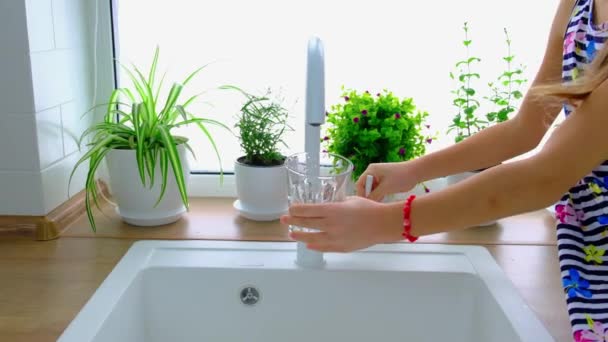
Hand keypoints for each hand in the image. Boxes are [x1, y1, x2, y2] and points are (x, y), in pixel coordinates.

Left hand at [280, 196, 401, 252]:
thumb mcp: (350, 200)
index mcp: (333, 210)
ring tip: (292, 234)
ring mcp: (336, 237)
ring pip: (312, 238)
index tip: (290, 209)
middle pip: (307, 223)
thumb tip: (328, 207)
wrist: (383, 224)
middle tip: (284, 220)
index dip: (297, 210)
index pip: (308, 210)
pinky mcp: (342, 247)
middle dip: (293, 221)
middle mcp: (331, 224)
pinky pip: (324, 247)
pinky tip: (309, 245)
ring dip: (300, 236)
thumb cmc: (370, 209)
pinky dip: (315, 246)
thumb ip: (336, 204)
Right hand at [355, 161, 419, 200]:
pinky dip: (379, 196)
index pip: (360, 184)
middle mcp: (373, 172)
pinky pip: (378, 190)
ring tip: (377, 205)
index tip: (364, 205)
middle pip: (365, 187)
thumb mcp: (386, 187)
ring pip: (372, 190)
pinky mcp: (385, 181)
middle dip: (367, 196)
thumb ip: (374, 195)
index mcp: (371, 170)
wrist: (416, 172)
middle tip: (371, 206)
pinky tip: (382, 202)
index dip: (361, 194)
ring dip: (374, 197)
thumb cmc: (401, 177)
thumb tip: (367, 204)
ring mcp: (379, 177)